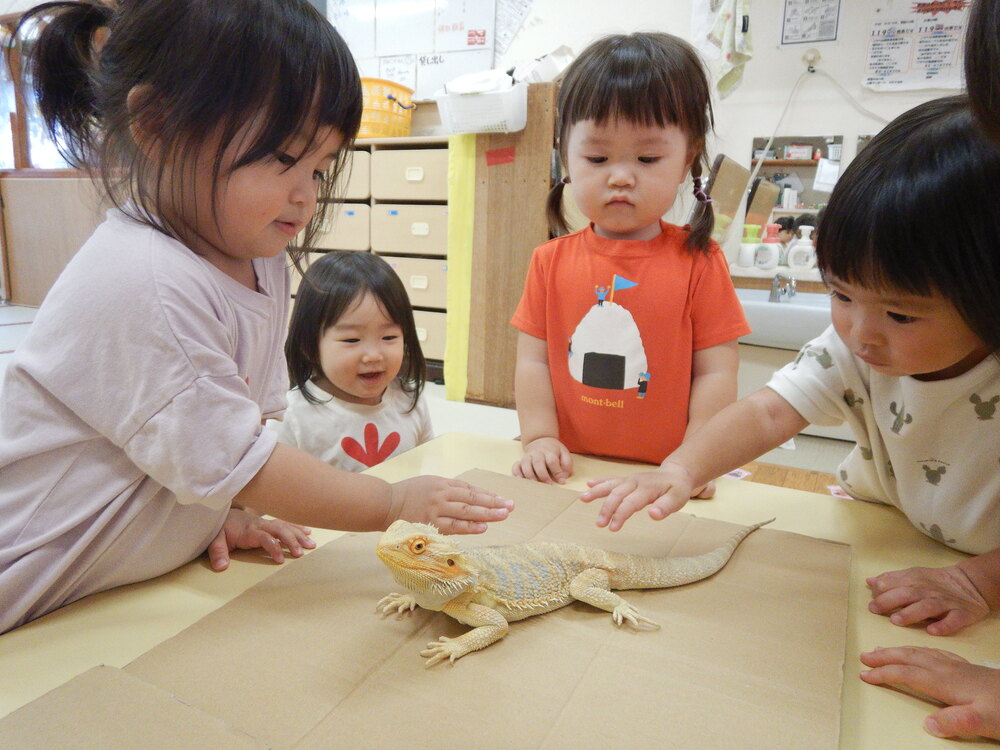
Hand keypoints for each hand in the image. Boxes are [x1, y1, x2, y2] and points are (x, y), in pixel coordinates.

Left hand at [207, 508, 315, 570]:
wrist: (221, 511)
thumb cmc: (220, 527)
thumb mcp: (214, 539)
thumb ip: (218, 553)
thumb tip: (221, 567)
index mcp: (249, 530)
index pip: (265, 537)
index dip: (274, 547)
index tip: (280, 560)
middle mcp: (260, 525)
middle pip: (280, 530)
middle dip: (292, 541)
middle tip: (300, 553)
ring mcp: (265, 522)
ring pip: (285, 526)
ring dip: (299, 535)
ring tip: (311, 545)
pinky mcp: (268, 522)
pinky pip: (285, 523)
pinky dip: (297, 527)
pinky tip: (308, 532)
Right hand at [389, 476, 512, 533]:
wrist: (384, 503)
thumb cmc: (407, 494)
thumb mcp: (429, 484)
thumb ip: (447, 490)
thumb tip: (469, 497)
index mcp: (442, 483)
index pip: (470, 489)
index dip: (488, 495)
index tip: (502, 499)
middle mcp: (441, 494)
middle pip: (472, 499)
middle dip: (493, 503)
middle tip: (510, 506)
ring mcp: (436, 509)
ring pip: (466, 512)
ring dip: (486, 514)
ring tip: (502, 516)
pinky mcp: (430, 524)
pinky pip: (454, 526)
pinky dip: (469, 527)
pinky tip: (482, 527)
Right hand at [512, 437, 572, 483]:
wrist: (541, 439)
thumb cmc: (554, 450)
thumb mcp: (564, 453)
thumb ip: (567, 464)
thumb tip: (564, 476)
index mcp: (549, 451)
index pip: (552, 461)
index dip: (557, 471)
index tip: (561, 481)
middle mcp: (537, 453)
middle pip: (538, 463)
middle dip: (543, 475)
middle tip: (548, 484)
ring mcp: (528, 456)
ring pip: (526, 464)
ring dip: (529, 475)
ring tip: (534, 484)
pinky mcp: (521, 461)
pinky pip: (516, 466)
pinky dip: (516, 472)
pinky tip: (520, 479)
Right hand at [578, 462, 696, 530]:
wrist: (676, 473)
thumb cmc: (677, 488)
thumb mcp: (678, 499)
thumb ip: (666, 507)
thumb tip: (653, 515)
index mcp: (646, 488)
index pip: (630, 503)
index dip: (620, 515)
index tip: (612, 528)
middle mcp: (635, 482)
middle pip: (616, 495)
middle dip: (606, 509)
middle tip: (599, 524)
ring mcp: (629, 480)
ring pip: (610, 485)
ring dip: (596, 492)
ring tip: (582, 499)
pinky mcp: (627, 480)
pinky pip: (611, 479)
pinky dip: (600, 482)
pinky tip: (589, 484)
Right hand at [860, 646, 999, 739]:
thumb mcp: (987, 722)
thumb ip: (957, 721)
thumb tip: (928, 724)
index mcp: (948, 682)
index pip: (909, 674)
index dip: (885, 673)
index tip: (864, 675)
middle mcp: (950, 670)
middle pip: (911, 658)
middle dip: (886, 656)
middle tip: (864, 656)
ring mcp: (960, 667)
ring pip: (922, 653)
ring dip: (899, 650)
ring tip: (883, 649)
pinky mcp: (969, 669)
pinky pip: (937, 653)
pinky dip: (920, 649)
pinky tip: (922, 653)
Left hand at [867, 564, 990, 635]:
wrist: (970, 583)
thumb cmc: (935, 582)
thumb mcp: (913, 576)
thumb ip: (891, 579)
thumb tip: (870, 582)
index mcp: (914, 580)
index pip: (894, 583)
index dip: (881, 592)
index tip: (871, 602)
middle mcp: (928, 591)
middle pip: (907, 594)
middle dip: (889, 601)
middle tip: (875, 609)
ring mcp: (945, 603)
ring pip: (927, 607)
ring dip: (911, 613)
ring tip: (897, 620)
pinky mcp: (961, 614)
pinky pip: (953, 620)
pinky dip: (943, 626)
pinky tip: (932, 631)